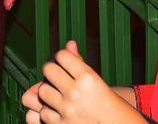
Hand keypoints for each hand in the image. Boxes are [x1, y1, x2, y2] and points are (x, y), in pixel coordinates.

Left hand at [22, 41, 143, 122]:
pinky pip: (43, 114)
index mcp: (89, 78)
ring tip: (57, 96)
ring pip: (42, 91)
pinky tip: (58, 112)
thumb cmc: (115, 109)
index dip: (61, 58)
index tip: (63, 63)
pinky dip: (48, 113)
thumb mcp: (100, 83)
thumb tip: (70, 44)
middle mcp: (76, 92)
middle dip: (51, 72)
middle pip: (48, 70)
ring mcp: (67, 110)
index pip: (62, 55)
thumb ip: (81, 65)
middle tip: (56, 77)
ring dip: (47, 93)